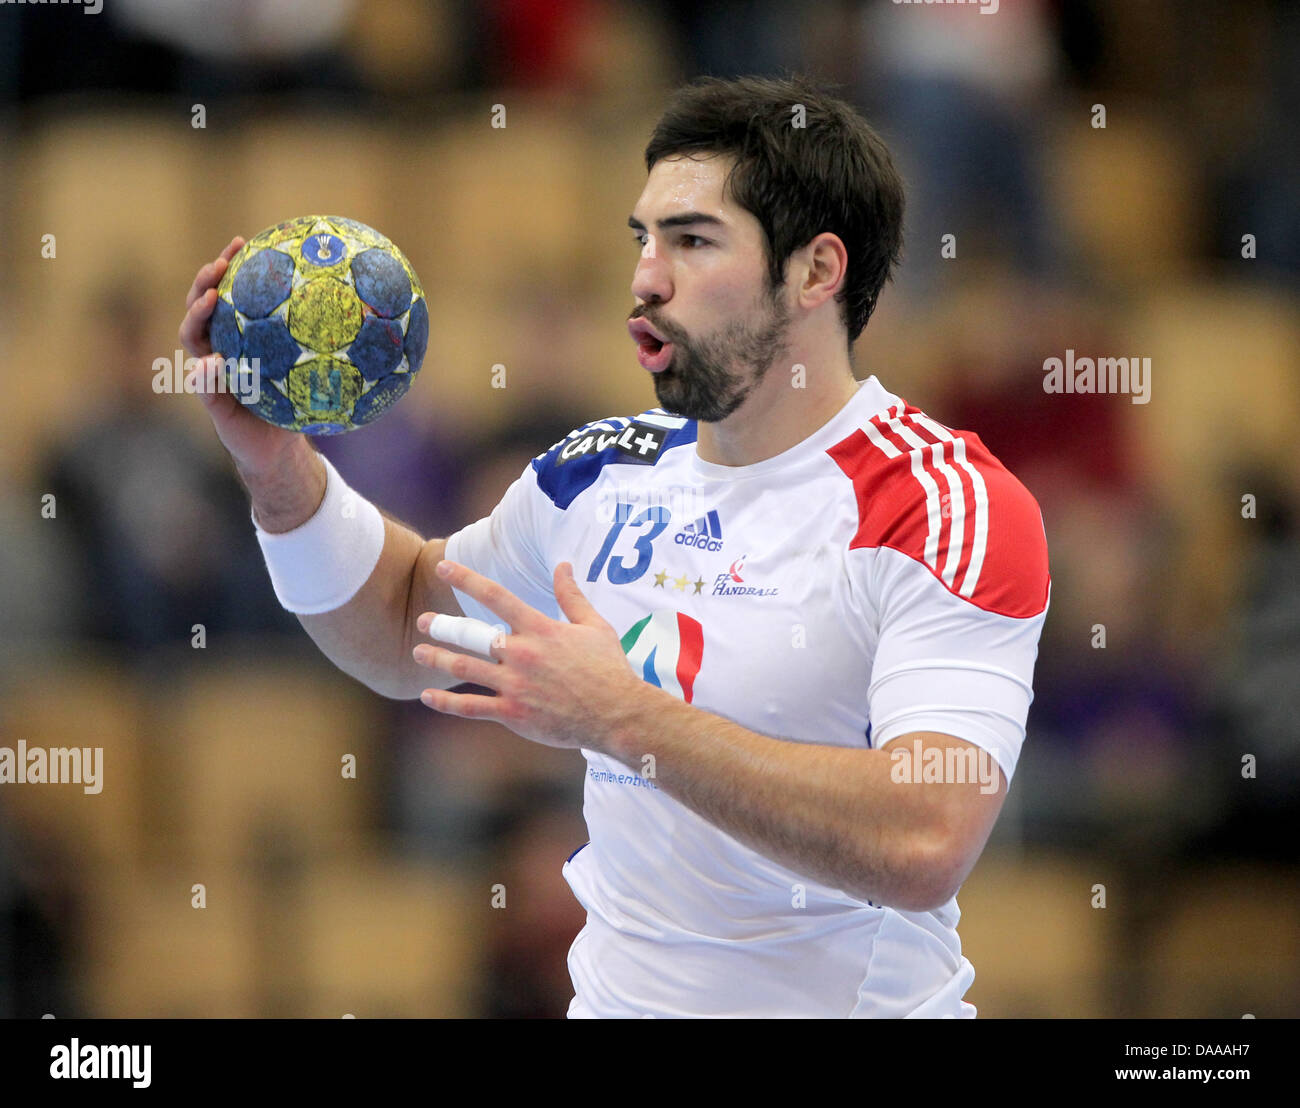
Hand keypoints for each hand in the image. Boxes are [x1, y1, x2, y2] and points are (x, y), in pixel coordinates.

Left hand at [178, 236, 303, 478]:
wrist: (274, 450)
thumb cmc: (248, 438)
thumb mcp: (228, 421)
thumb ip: (213, 394)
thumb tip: (206, 363)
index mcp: (207, 364)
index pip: (193, 331)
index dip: (199, 311)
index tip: (215, 296)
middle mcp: (220, 348)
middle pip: (205, 305)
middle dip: (209, 279)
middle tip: (225, 260)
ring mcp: (243, 344)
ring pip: (232, 302)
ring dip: (234, 272)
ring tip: (242, 244)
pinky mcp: (266, 344)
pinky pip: (265, 313)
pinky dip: (268, 289)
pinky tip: (286, 268)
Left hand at [413, 560, 651, 751]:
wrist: (616, 714)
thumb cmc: (608, 669)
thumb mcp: (594, 626)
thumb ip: (571, 595)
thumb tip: (562, 565)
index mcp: (539, 629)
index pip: (495, 596)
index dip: (466, 579)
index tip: (444, 567)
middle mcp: (521, 654)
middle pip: (471, 635)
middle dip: (443, 626)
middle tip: (423, 621)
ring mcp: (514, 685)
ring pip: (464, 669)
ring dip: (437, 659)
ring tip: (418, 653)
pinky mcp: (513, 713)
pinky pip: (470, 707)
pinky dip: (445, 702)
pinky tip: (427, 695)